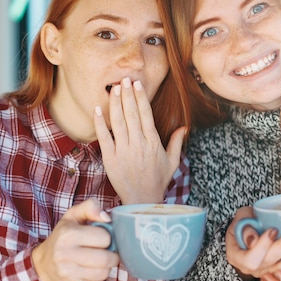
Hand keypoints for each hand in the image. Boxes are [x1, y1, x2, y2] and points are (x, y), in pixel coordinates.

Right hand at [31, 198, 119, 280]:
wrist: (44, 262)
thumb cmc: (63, 235)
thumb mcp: (73, 215)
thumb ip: (90, 207)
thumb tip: (107, 217)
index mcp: (68, 234)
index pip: (104, 237)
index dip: (107, 236)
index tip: (102, 236)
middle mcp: (65, 254)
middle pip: (105, 258)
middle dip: (112, 254)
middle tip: (108, 249)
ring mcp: (67, 272)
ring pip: (103, 272)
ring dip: (107, 265)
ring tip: (100, 258)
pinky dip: (97, 274)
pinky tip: (90, 267)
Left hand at [94, 77, 185, 203]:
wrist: (141, 201)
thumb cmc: (158, 182)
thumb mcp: (172, 162)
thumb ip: (177, 143)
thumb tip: (183, 127)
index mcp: (153, 143)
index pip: (146, 114)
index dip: (141, 98)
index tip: (137, 85)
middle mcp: (138, 144)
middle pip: (131, 114)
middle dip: (127, 94)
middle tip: (124, 79)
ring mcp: (123, 151)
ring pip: (118, 122)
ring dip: (115, 103)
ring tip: (114, 88)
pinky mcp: (110, 159)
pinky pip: (104, 137)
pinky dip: (100, 122)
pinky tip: (97, 109)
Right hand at [225, 207, 280, 280]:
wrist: (250, 230)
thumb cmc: (245, 221)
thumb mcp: (240, 218)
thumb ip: (244, 226)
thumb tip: (252, 239)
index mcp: (238, 257)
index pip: (250, 259)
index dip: (262, 246)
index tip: (273, 230)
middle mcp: (252, 268)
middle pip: (269, 264)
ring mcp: (266, 272)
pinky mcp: (279, 272)